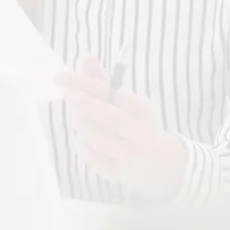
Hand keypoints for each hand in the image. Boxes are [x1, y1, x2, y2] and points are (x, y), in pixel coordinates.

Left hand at [55, 56, 187, 200]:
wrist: (165, 166)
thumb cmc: (140, 126)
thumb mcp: (129, 103)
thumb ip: (105, 80)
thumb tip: (85, 57)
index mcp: (144, 110)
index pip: (116, 94)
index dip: (88, 84)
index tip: (64, 77)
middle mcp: (139, 133)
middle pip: (111, 118)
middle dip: (85, 104)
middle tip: (66, 93)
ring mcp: (129, 156)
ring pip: (97, 138)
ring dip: (81, 123)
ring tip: (75, 113)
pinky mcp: (118, 173)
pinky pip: (92, 157)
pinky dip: (82, 144)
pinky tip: (83, 135)